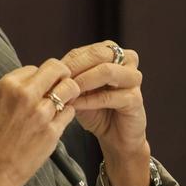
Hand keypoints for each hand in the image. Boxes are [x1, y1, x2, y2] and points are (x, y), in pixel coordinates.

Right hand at [0, 58, 80, 185]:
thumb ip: (18, 91)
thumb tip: (39, 83)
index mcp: (8, 85)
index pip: (36, 66)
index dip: (42, 76)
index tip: (42, 85)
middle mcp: (25, 94)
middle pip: (57, 68)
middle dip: (62, 76)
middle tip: (61, 87)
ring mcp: (41, 113)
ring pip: (70, 89)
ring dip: (68, 95)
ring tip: (60, 105)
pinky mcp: (52, 131)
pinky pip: (70, 112)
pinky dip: (67, 115)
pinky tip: (56, 122)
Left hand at [62, 41, 147, 161]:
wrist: (115, 134)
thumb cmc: (95, 108)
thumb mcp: (79, 89)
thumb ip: (69, 76)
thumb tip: (49, 70)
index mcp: (112, 52)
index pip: (86, 50)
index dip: (67, 62)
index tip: (50, 75)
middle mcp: (127, 60)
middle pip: (97, 55)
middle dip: (75, 68)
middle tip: (58, 81)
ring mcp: (133, 78)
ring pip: (106, 71)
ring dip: (83, 81)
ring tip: (67, 93)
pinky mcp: (136, 99)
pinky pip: (109, 96)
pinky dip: (89, 100)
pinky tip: (75, 105)